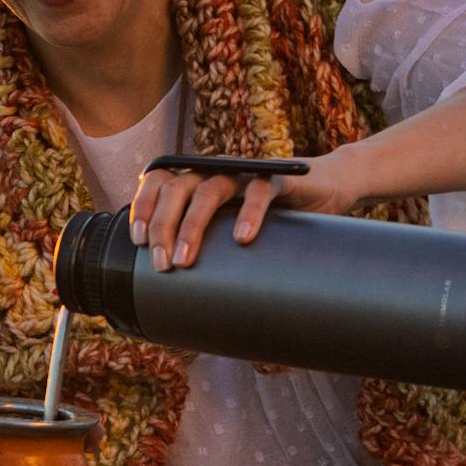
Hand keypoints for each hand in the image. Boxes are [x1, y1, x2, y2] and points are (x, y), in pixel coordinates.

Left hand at [129, 147, 364, 271]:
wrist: (326, 190)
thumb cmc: (272, 218)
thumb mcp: (232, 233)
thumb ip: (209, 247)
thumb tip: (179, 294)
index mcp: (199, 179)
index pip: (159, 181)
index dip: (144, 207)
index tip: (138, 241)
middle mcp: (217, 170)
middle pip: (178, 188)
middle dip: (163, 226)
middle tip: (162, 265)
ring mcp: (245, 172)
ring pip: (210, 188)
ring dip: (193, 224)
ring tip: (187, 259)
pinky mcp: (277, 177)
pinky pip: (259, 190)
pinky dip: (248, 213)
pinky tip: (241, 238)